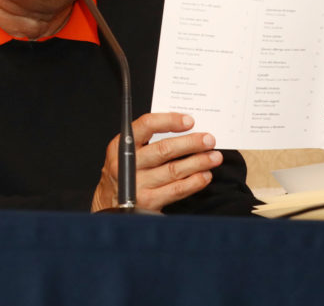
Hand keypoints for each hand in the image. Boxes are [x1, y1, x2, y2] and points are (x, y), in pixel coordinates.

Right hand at [91, 113, 221, 212]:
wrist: (109, 203)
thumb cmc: (126, 170)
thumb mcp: (130, 151)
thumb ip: (150, 139)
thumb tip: (187, 127)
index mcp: (121, 145)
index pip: (146, 126)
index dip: (169, 121)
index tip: (190, 120)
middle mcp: (127, 165)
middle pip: (164, 149)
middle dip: (191, 143)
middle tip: (209, 139)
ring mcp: (136, 185)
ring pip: (173, 170)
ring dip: (198, 162)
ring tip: (214, 157)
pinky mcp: (147, 203)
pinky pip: (176, 190)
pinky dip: (194, 182)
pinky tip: (205, 176)